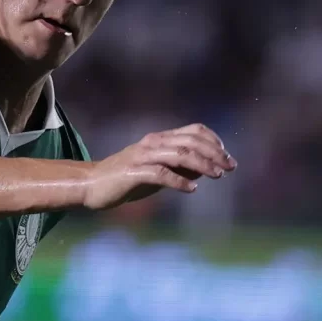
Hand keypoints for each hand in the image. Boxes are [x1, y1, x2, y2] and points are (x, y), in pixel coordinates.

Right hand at [80, 124, 235, 211]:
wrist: (91, 185)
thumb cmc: (126, 179)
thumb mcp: (157, 171)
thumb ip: (179, 167)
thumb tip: (205, 169)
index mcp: (160, 139)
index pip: (194, 131)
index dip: (214, 141)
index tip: (226, 156)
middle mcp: (153, 142)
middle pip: (192, 141)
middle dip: (215, 154)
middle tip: (230, 168)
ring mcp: (143, 156)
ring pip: (180, 154)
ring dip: (203, 165)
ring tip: (218, 175)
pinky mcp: (134, 172)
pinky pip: (162, 174)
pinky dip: (180, 181)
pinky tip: (192, 189)